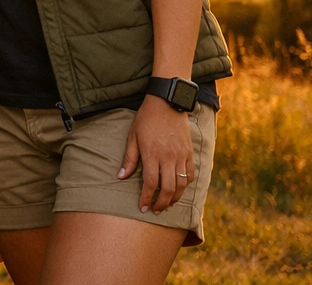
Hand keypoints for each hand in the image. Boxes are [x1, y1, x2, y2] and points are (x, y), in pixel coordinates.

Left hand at [118, 95, 194, 212]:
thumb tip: (121, 177)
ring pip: (181, 184)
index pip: (151, 183)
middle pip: (168, 188)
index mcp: (152, 153)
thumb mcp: (133, 136)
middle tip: (156, 210)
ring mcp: (181, 155)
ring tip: (167, 204)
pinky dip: (186, 185)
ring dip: (175, 198)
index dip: (147, 198)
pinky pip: (190, 174)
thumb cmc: (146, 119)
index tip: (143, 207)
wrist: (167, 103)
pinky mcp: (189, 152)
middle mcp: (168, 157)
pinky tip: (179, 189)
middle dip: (162, 203)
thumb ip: (129, 158)